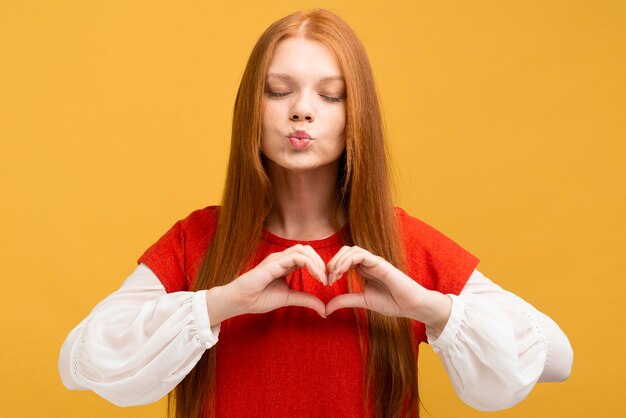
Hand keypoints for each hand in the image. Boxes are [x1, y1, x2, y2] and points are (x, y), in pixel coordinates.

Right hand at [209, 244, 327, 322]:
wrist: (240, 301)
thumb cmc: (259, 298)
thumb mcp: (289, 299)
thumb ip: (306, 300)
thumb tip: (324, 310)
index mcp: (285, 264)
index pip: (307, 256)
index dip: (319, 266)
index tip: (326, 282)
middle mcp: (282, 258)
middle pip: (307, 249)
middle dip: (321, 262)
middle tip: (327, 279)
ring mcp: (277, 259)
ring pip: (303, 249)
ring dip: (316, 262)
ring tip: (321, 278)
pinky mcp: (273, 263)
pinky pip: (296, 257)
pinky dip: (310, 264)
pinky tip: (315, 276)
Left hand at [325, 246, 448, 328]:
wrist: (411, 306)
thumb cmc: (391, 302)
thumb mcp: (362, 301)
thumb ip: (345, 301)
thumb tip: (326, 308)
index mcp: (363, 269)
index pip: (343, 259)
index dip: (332, 268)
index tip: (327, 283)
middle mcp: (368, 262)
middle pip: (345, 251)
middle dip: (333, 262)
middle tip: (328, 278)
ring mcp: (374, 261)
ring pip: (351, 250)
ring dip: (339, 260)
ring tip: (334, 275)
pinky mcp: (380, 263)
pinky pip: (361, 254)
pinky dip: (348, 260)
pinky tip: (342, 271)